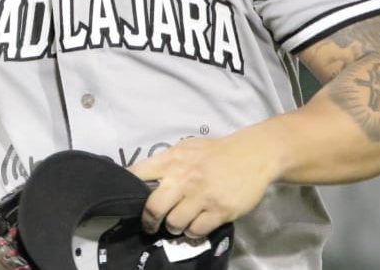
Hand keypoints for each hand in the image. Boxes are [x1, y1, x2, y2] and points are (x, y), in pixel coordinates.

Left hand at [127, 134, 279, 238]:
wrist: (253, 155)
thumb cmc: (216, 152)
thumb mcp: (187, 148)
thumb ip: (167, 162)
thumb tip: (143, 177)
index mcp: (172, 160)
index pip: (138, 174)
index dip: (128, 187)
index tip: (126, 197)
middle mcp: (184, 178)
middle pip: (153, 208)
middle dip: (148, 221)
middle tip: (150, 224)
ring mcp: (202, 196)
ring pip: (174, 223)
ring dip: (173, 227)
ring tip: (177, 223)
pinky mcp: (219, 211)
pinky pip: (196, 231)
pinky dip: (192, 233)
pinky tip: (195, 226)